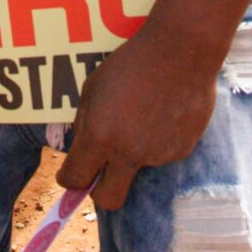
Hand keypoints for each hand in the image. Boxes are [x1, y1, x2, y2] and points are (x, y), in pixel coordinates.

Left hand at [56, 19, 218, 209]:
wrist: (182, 51)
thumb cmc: (132, 62)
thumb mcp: (93, 87)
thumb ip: (85, 123)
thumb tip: (82, 149)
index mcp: (100, 135)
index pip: (75, 178)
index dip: (69, 180)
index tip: (71, 175)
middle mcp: (128, 152)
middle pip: (108, 200)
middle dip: (99, 193)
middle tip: (100, 174)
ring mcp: (157, 154)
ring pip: (137, 170)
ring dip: (133, 154)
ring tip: (142, 116)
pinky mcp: (181, 150)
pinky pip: (161, 155)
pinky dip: (158, 142)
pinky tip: (163, 114)